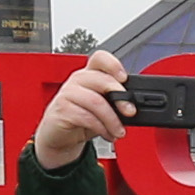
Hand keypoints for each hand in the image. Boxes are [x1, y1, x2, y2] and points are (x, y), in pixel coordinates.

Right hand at [32, 52, 129, 168]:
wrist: (59, 136)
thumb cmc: (82, 119)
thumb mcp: (103, 107)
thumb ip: (116, 100)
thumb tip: (134, 105)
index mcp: (90, 74)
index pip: (100, 59)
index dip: (113, 64)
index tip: (124, 78)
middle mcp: (77, 80)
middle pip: (102, 80)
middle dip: (121, 98)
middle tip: (130, 112)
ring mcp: (67, 93)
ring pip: (95, 101)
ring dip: (112, 120)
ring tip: (119, 131)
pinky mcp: (61, 109)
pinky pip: (85, 117)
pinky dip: (101, 128)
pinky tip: (107, 134)